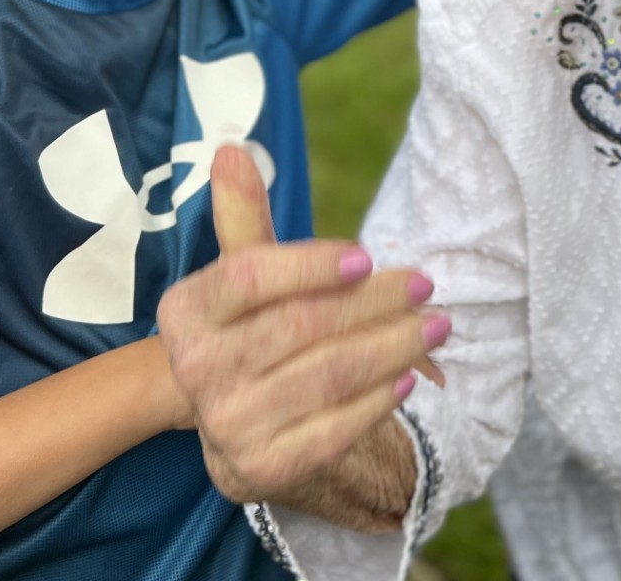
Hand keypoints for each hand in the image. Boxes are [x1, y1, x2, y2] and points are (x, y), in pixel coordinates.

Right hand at [156, 146, 446, 504]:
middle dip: (372, 303)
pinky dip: (377, 401)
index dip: (309, 264)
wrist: (241, 424)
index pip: (247, 277)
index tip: (366, 255)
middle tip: (425, 285)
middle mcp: (194, 371)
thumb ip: (244, 218)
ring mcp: (226, 425)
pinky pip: (333, 431)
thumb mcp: (246, 275)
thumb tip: (231, 148)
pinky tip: (409, 376)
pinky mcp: (262, 471)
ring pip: (325, 376)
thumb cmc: (253, 329)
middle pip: (298, 325)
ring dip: (391, 348)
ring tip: (436, 325)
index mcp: (184, 312)